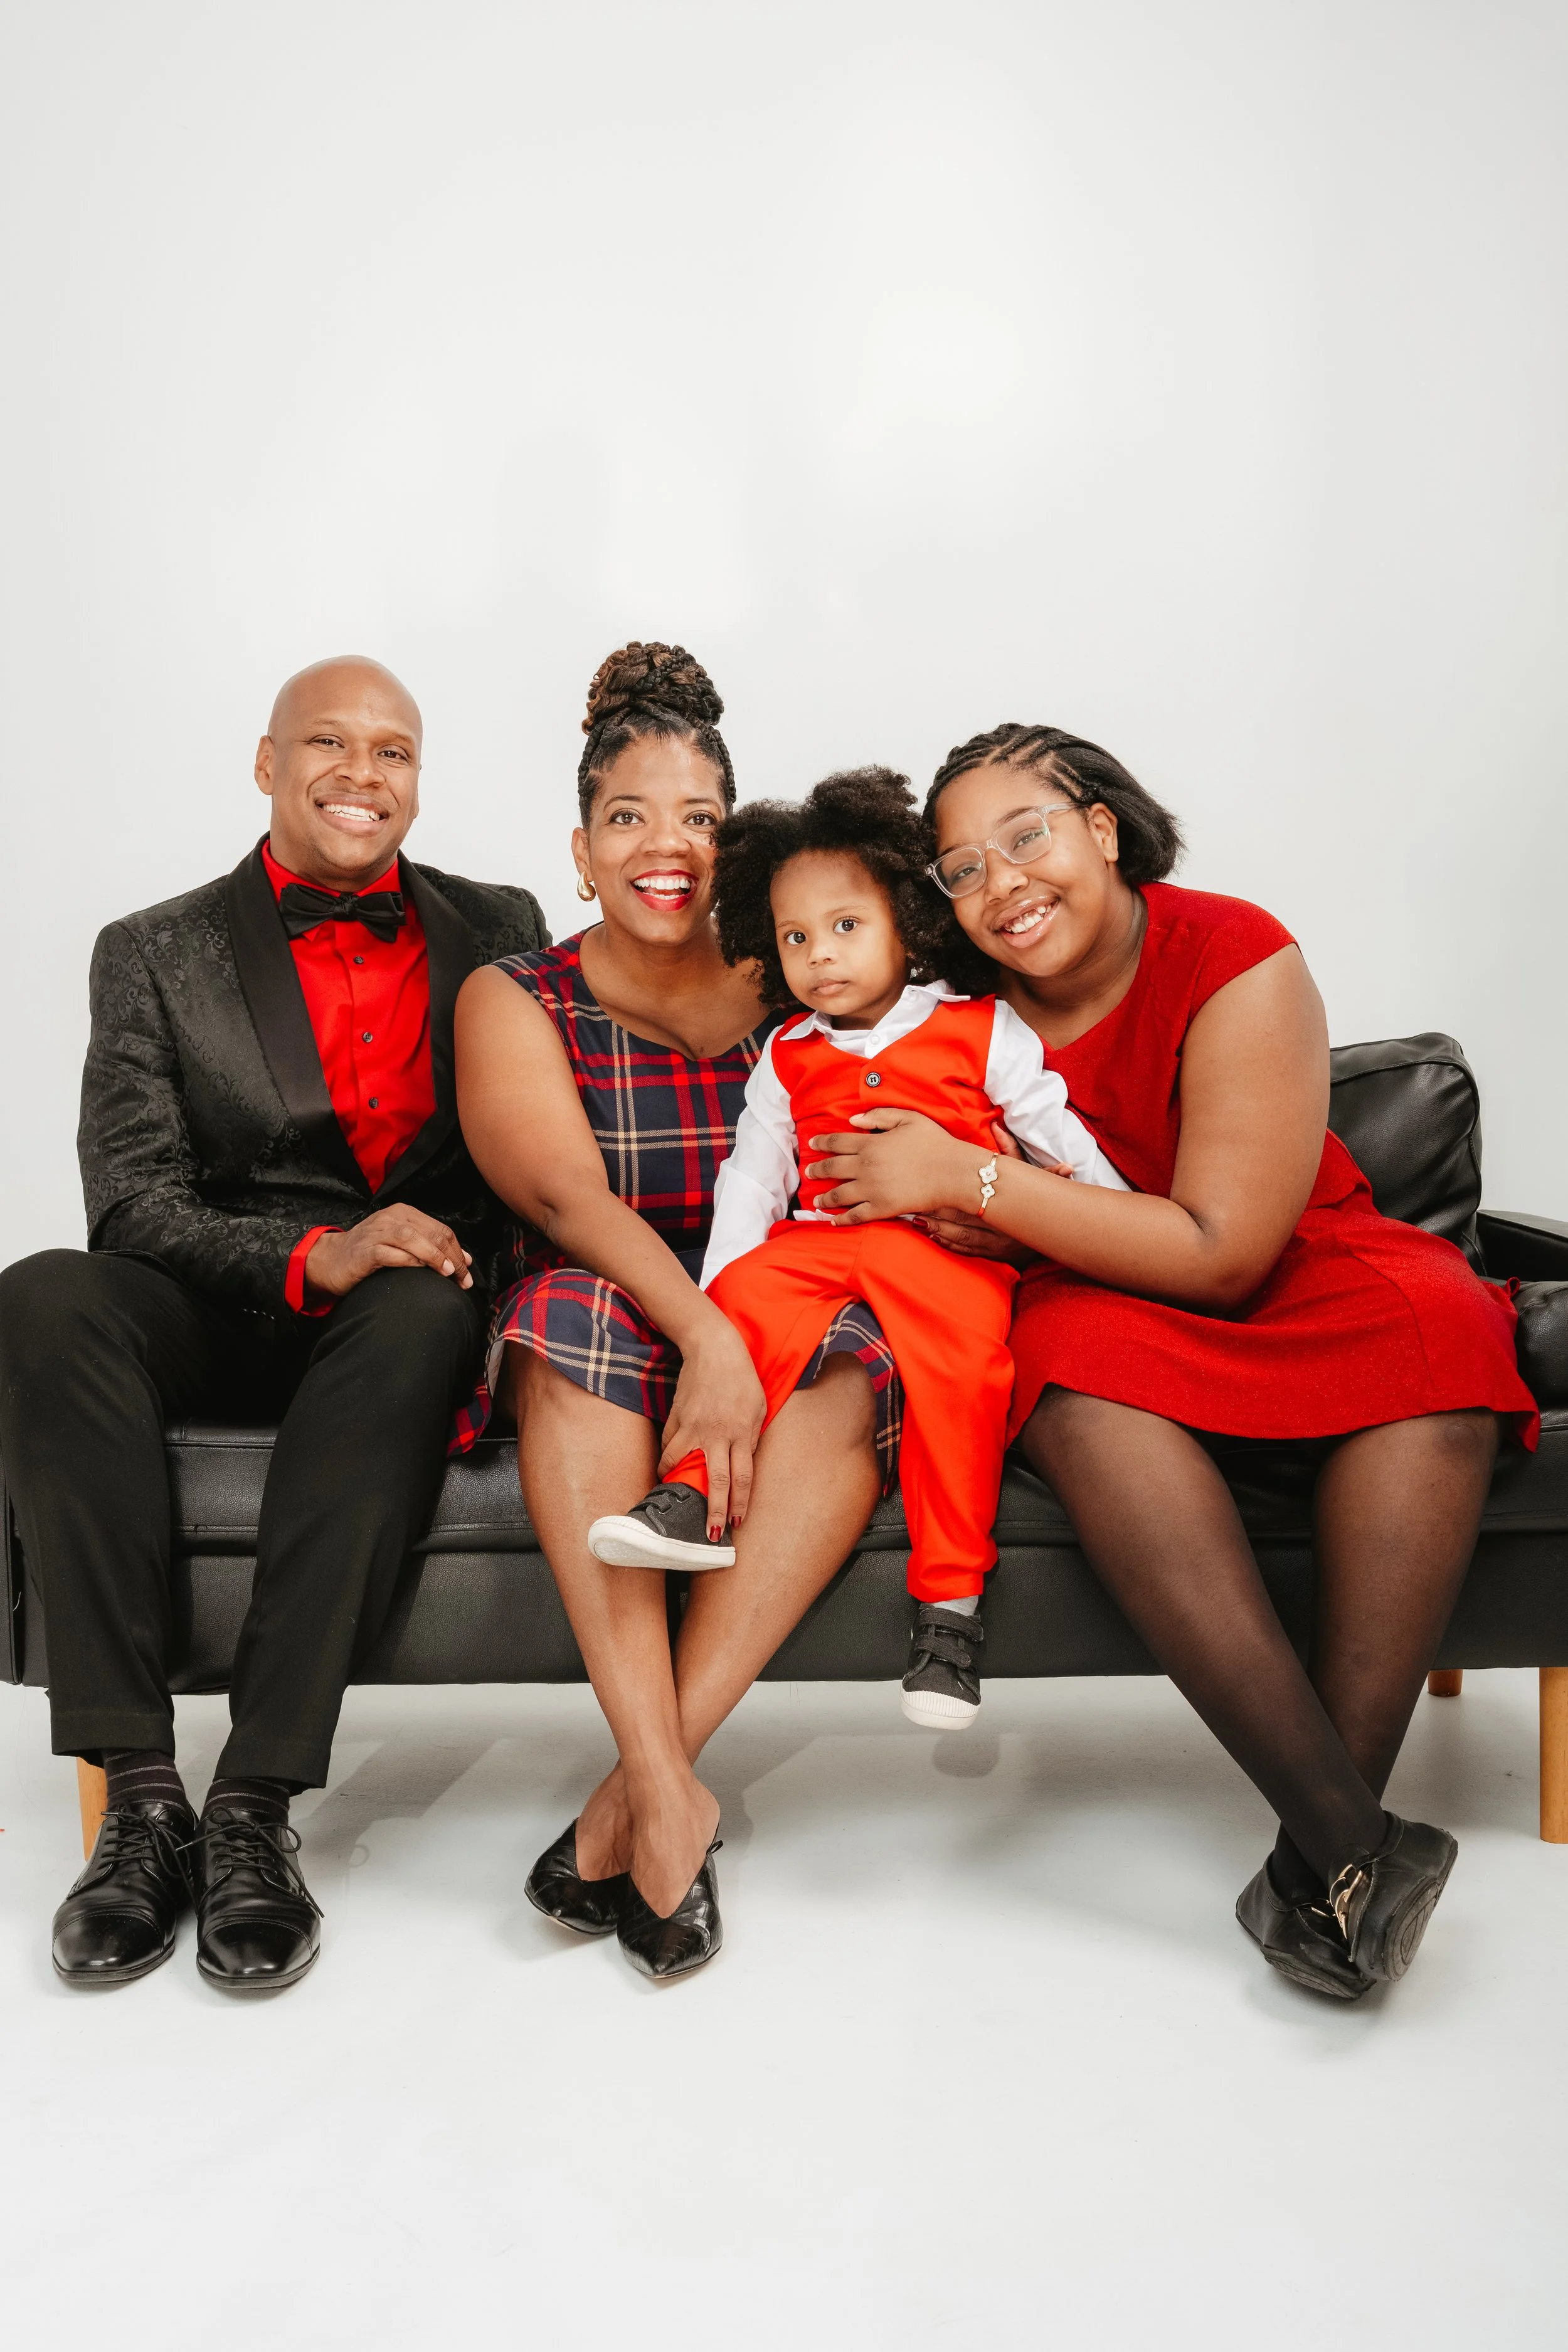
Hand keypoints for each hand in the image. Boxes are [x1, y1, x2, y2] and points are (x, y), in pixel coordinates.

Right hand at [304, 1209, 474, 1300]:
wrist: (330, 1259)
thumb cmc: (369, 1252)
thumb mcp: (402, 1244)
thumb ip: (431, 1247)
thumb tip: (466, 1260)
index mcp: (404, 1213)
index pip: (440, 1229)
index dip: (458, 1251)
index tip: (467, 1272)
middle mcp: (391, 1218)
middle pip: (431, 1233)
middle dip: (452, 1257)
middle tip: (462, 1279)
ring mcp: (376, 1232)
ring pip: (412, 1238)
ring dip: (433, 1256)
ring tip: (447, 1272)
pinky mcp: (364, 1251)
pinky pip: (390, 1253)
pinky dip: (408, 1261)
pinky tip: (419, 1270)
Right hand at [658, 1319, 766, 1537]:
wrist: (714, 1348)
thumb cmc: (741, 1379)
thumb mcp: (758, 1409)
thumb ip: (750, 1439)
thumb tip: (741, 1463)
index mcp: (742, 1433)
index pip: (742, 1478)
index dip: (739, 1504)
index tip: (736, 1523)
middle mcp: (717, 1435)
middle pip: (716, 1481)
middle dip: (714, 1511)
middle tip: (711, 1534)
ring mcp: (693, 1427)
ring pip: (680, 1465)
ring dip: (677, 1484)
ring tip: (675, 1498)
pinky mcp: (676, 1418)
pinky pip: (669, 1445)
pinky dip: (668, 1458)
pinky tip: (669, 1465)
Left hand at [804, 1107, 982, 1224]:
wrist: (952, 1172)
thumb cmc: (935, 1143)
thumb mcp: (908, 1118)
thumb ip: (879, 1116)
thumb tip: (853, 1120)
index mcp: (870, 1144)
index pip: (836, 1142)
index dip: (821, 1143)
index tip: (812, 1144)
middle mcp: (865, 1166)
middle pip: (832, 1168)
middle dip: (817, 1170)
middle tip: (809, 1173)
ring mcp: (871, 1189)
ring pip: (838, 1194)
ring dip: (824, 1198)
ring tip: (816, 1200)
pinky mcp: (881, 1208)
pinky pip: (855, 1215)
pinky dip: (841, 1220)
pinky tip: (833, 1221)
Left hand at [914, 1123, 1061, 1261]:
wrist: (1059, 1231)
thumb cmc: (1036, 1198)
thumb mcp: (1029, 1173)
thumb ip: (1011, 1150)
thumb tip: (997, 1127)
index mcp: (1005, 1206)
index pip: (971, 1199)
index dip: (948, 1195)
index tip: (927, 1188)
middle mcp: (1001, 1228)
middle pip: (962, 1222)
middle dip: (937, 1217)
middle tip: (912, 1210)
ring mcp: (997, 1245)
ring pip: (962, 1239)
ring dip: (939, 1231)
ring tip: (917, 1223)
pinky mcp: (995, 1256)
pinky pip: (968, 1251)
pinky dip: (950, 1245)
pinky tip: (932, 1237)